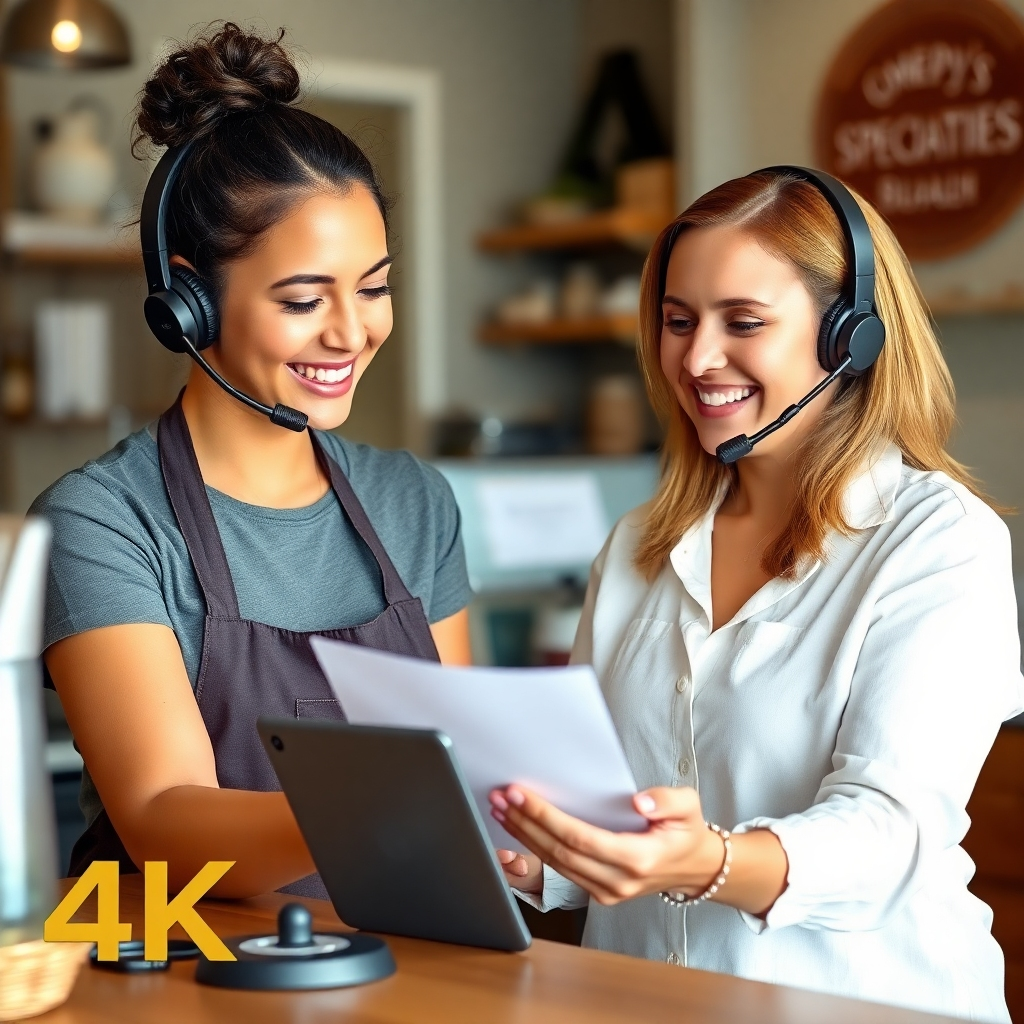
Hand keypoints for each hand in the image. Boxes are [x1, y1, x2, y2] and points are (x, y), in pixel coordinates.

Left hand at [488, 784, 724, 905]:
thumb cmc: (686, 831)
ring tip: (502, 809)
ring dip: (524, 835)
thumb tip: (639, 802)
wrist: (694, 867)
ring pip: (555, 863)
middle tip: (501, 797)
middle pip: (559, 852)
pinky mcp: (598, 891)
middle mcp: (618, 881)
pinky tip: (520, 828)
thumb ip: (666, 801)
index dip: (546, 817)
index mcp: (638, 859)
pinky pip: (561, 869)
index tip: (520, 795)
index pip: (580, 838)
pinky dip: (536, 847)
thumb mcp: (688, 806)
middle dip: (525, 823)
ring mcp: (606, 891)